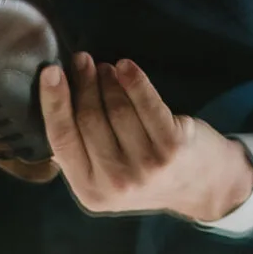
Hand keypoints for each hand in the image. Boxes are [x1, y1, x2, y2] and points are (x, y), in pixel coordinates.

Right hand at [39, 52, 252, 221]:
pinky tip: (126, 66)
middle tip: (82, 61)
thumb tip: (54, 102)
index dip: (54, 102)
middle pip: (89, 118)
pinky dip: (134, 80)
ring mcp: (146, 166)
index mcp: (90, 191)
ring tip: (105, 68)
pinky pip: (147, 102)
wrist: (202, 187)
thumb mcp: (107, 179)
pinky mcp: (172, 147)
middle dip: (83, 83)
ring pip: (117, 108)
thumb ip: (80, 152)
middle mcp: (116, 183)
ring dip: (108, 80)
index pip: (61, 139)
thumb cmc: (146, 174)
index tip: (50, 71)